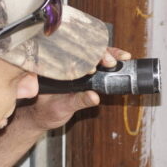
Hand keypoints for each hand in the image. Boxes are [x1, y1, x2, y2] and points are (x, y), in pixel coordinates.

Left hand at [17, 47, 132, 131]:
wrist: (44, 116)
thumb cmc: (47, 111)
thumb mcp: (62, 108)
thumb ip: (78, 101)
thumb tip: (94, 97)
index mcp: (55, 68)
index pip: (71, 55)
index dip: (84, 58)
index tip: (93, 67)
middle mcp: (64, 63)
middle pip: (85, 50)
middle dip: (100, 53)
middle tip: (112, 61)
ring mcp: (75, 66)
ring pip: (94, 53)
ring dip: (109, 54)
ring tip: (122, 57)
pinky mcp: (84, 71)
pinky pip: (98, 62)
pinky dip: (111, 60)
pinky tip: (121, 59)